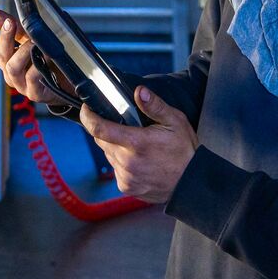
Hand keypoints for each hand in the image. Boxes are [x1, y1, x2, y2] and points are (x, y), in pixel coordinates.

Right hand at [0, 8, 67, 103]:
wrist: (67, 85)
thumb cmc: (46, 62)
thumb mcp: (30, 40)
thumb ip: (14, 28)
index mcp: (7, 59)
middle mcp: (10, 72)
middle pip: (1, 54)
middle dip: (4, 37)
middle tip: (9, 22)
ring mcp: (21, 84)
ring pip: (13, 67)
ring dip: (22, 52)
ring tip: (33, 43)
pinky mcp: (34, 92)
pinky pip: (32, 78)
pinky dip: (37, 66)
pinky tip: (44, 58)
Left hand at [80, 86, 198, 203]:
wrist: (191, 183)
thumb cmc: (184, 151)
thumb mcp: (175, 122)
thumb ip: (155, 106)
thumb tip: (139, 91)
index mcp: (136, 143)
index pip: (99, 129)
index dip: (88, 116)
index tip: (87, 109)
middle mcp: (127, 162)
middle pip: (102, 140)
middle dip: (108, 130)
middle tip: (127, 127)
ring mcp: (126, 176)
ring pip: (108, 154)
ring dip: (116, 147)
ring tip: (137, 146)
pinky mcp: (126, 187)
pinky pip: (115, 168)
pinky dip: (122, 162)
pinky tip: (139, 160)